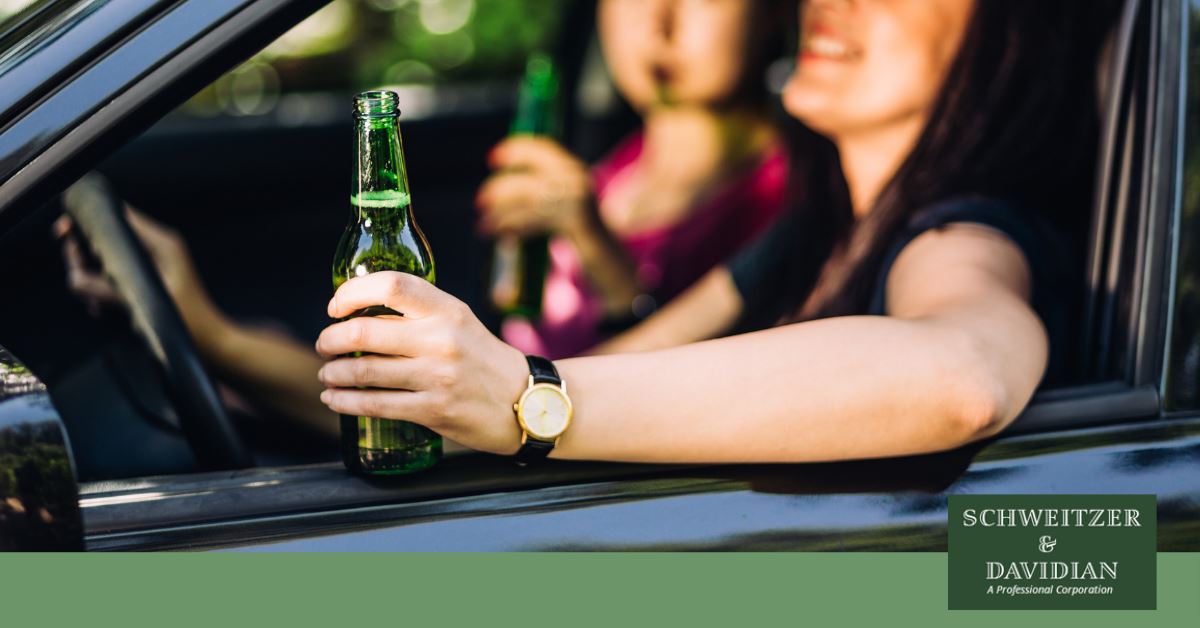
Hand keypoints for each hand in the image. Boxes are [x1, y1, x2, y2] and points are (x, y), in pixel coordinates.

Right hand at [54, 206, 227, 343]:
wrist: (213, 343)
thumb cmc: (190, 323)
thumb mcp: (146, 302)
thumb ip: (108, 288)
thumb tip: (76, 277)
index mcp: (162, 243)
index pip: (119, 214)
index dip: (88, 219)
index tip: (66, 232)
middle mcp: (157, 247)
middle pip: (108, 235)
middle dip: (84, 254)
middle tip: (76, 274)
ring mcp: (153, 264)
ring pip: (108, 257)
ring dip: (91, 276)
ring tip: (93, 302)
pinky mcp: (150, 280)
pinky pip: (116, 275)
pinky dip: (103, 289)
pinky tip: (100, 308)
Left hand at [316, 272, 529, 454]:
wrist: (526, 402)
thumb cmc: (484, 359)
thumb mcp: (460, 322)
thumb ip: (420, 314)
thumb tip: (361, 313)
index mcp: (448, 310)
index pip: (391, 285)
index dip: (352, 293)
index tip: (336, 306)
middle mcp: (442, 340)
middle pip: (364, 332)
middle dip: (331, 339)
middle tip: (325, 345)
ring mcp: (438, 377)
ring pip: (363, 372)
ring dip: (333, 373)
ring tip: (327, 373)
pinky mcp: (433, 410)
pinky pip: (375, 405)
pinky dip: (345, 402)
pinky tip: (334, 399)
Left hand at [476, 136, 597, 237]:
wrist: (609, 257)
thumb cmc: (578, 231)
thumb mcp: (563, 201)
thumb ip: (543, 186)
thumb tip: (502, 182)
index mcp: (574, 168)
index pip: (543, 147)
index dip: (516, 150)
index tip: (492, 158)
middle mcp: (578, 179)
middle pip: (530, 176)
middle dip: (500, 188)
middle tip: (481, 201)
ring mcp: (579, 199)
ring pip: (529, 199)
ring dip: (502, 213)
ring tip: (484, 225)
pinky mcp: (577, 221)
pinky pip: (536, 220)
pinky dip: (516, 227)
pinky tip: (502, 236)